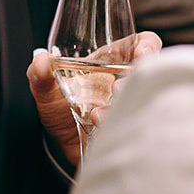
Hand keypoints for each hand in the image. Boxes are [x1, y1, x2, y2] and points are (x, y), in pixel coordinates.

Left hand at [29, 31, 161, 167]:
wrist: (63, 149)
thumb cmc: (61, 113)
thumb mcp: (46, 92)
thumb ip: (39, 74)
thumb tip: (40, 59)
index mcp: (112, 63)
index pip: (141, 44)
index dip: (147, 46)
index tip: (141, 54)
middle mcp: (128, 82)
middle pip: (154, 71)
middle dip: (139, 77)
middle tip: (117, 90)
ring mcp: (133, 104)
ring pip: (149, 98)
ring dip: (127, 103)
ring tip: (97, 115)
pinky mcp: (134, 127)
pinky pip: (143, 125)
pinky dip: (123, 126)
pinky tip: (99, 130)